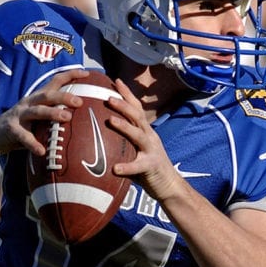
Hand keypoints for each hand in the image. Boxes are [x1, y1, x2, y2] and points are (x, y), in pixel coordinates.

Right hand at [0, 69, 87, 156]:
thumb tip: (82, 119)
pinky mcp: (11, 130)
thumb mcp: (38, 117)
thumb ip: (54, 115)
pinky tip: (42, 151)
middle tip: (79, 101)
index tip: (87, 73)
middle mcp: (28, 103)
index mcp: (37, 98)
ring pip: (37, 111)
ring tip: (66, 117)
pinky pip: (24, 136)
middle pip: (47, 95)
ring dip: (52, 113)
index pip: (54, 82)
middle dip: (64, 96)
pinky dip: (33, 144)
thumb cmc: (21, 127)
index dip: (70, 75)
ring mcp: (19, 116)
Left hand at [105, 79, 186, 200]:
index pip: (136, 108)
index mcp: (145, 131)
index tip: (115, 80)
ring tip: (110, 120)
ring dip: (124, 126)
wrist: (169, 186)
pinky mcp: (152, 166)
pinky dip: (127, 166)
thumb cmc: (147, 169)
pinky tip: (115, 168)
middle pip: (137, 116)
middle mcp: (150, 137)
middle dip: (123, 105)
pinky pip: (138, 166)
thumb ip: (122, 142)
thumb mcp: (136, 150)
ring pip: (138, 135)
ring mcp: (152, 150)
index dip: (127, 94)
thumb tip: (96, 136)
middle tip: (108, 97)